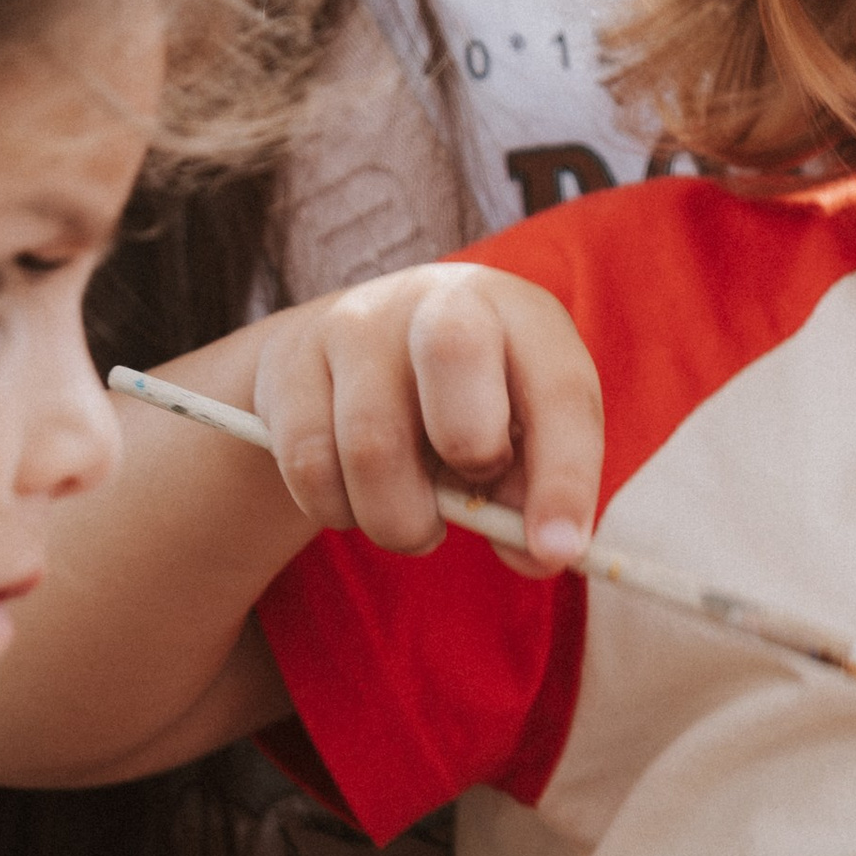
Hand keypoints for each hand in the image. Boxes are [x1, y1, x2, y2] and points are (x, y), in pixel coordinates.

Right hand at [249, 268, 605, 571]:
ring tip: (412, 520)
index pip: (558, 389)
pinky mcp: (290, 360)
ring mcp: (357, 322)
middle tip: (466, 494)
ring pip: (372, 444)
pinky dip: (337, 510)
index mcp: (521, 315)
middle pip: (454, 352)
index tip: (555, 552)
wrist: (352, 354)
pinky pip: (309, 466)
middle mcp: (440, 300)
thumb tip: (538, 555)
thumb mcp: (514, 431)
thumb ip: (532, 492)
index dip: (564, 478)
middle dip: (470, 449)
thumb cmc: (461, 404)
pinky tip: (356, 497)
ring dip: (399, 520)